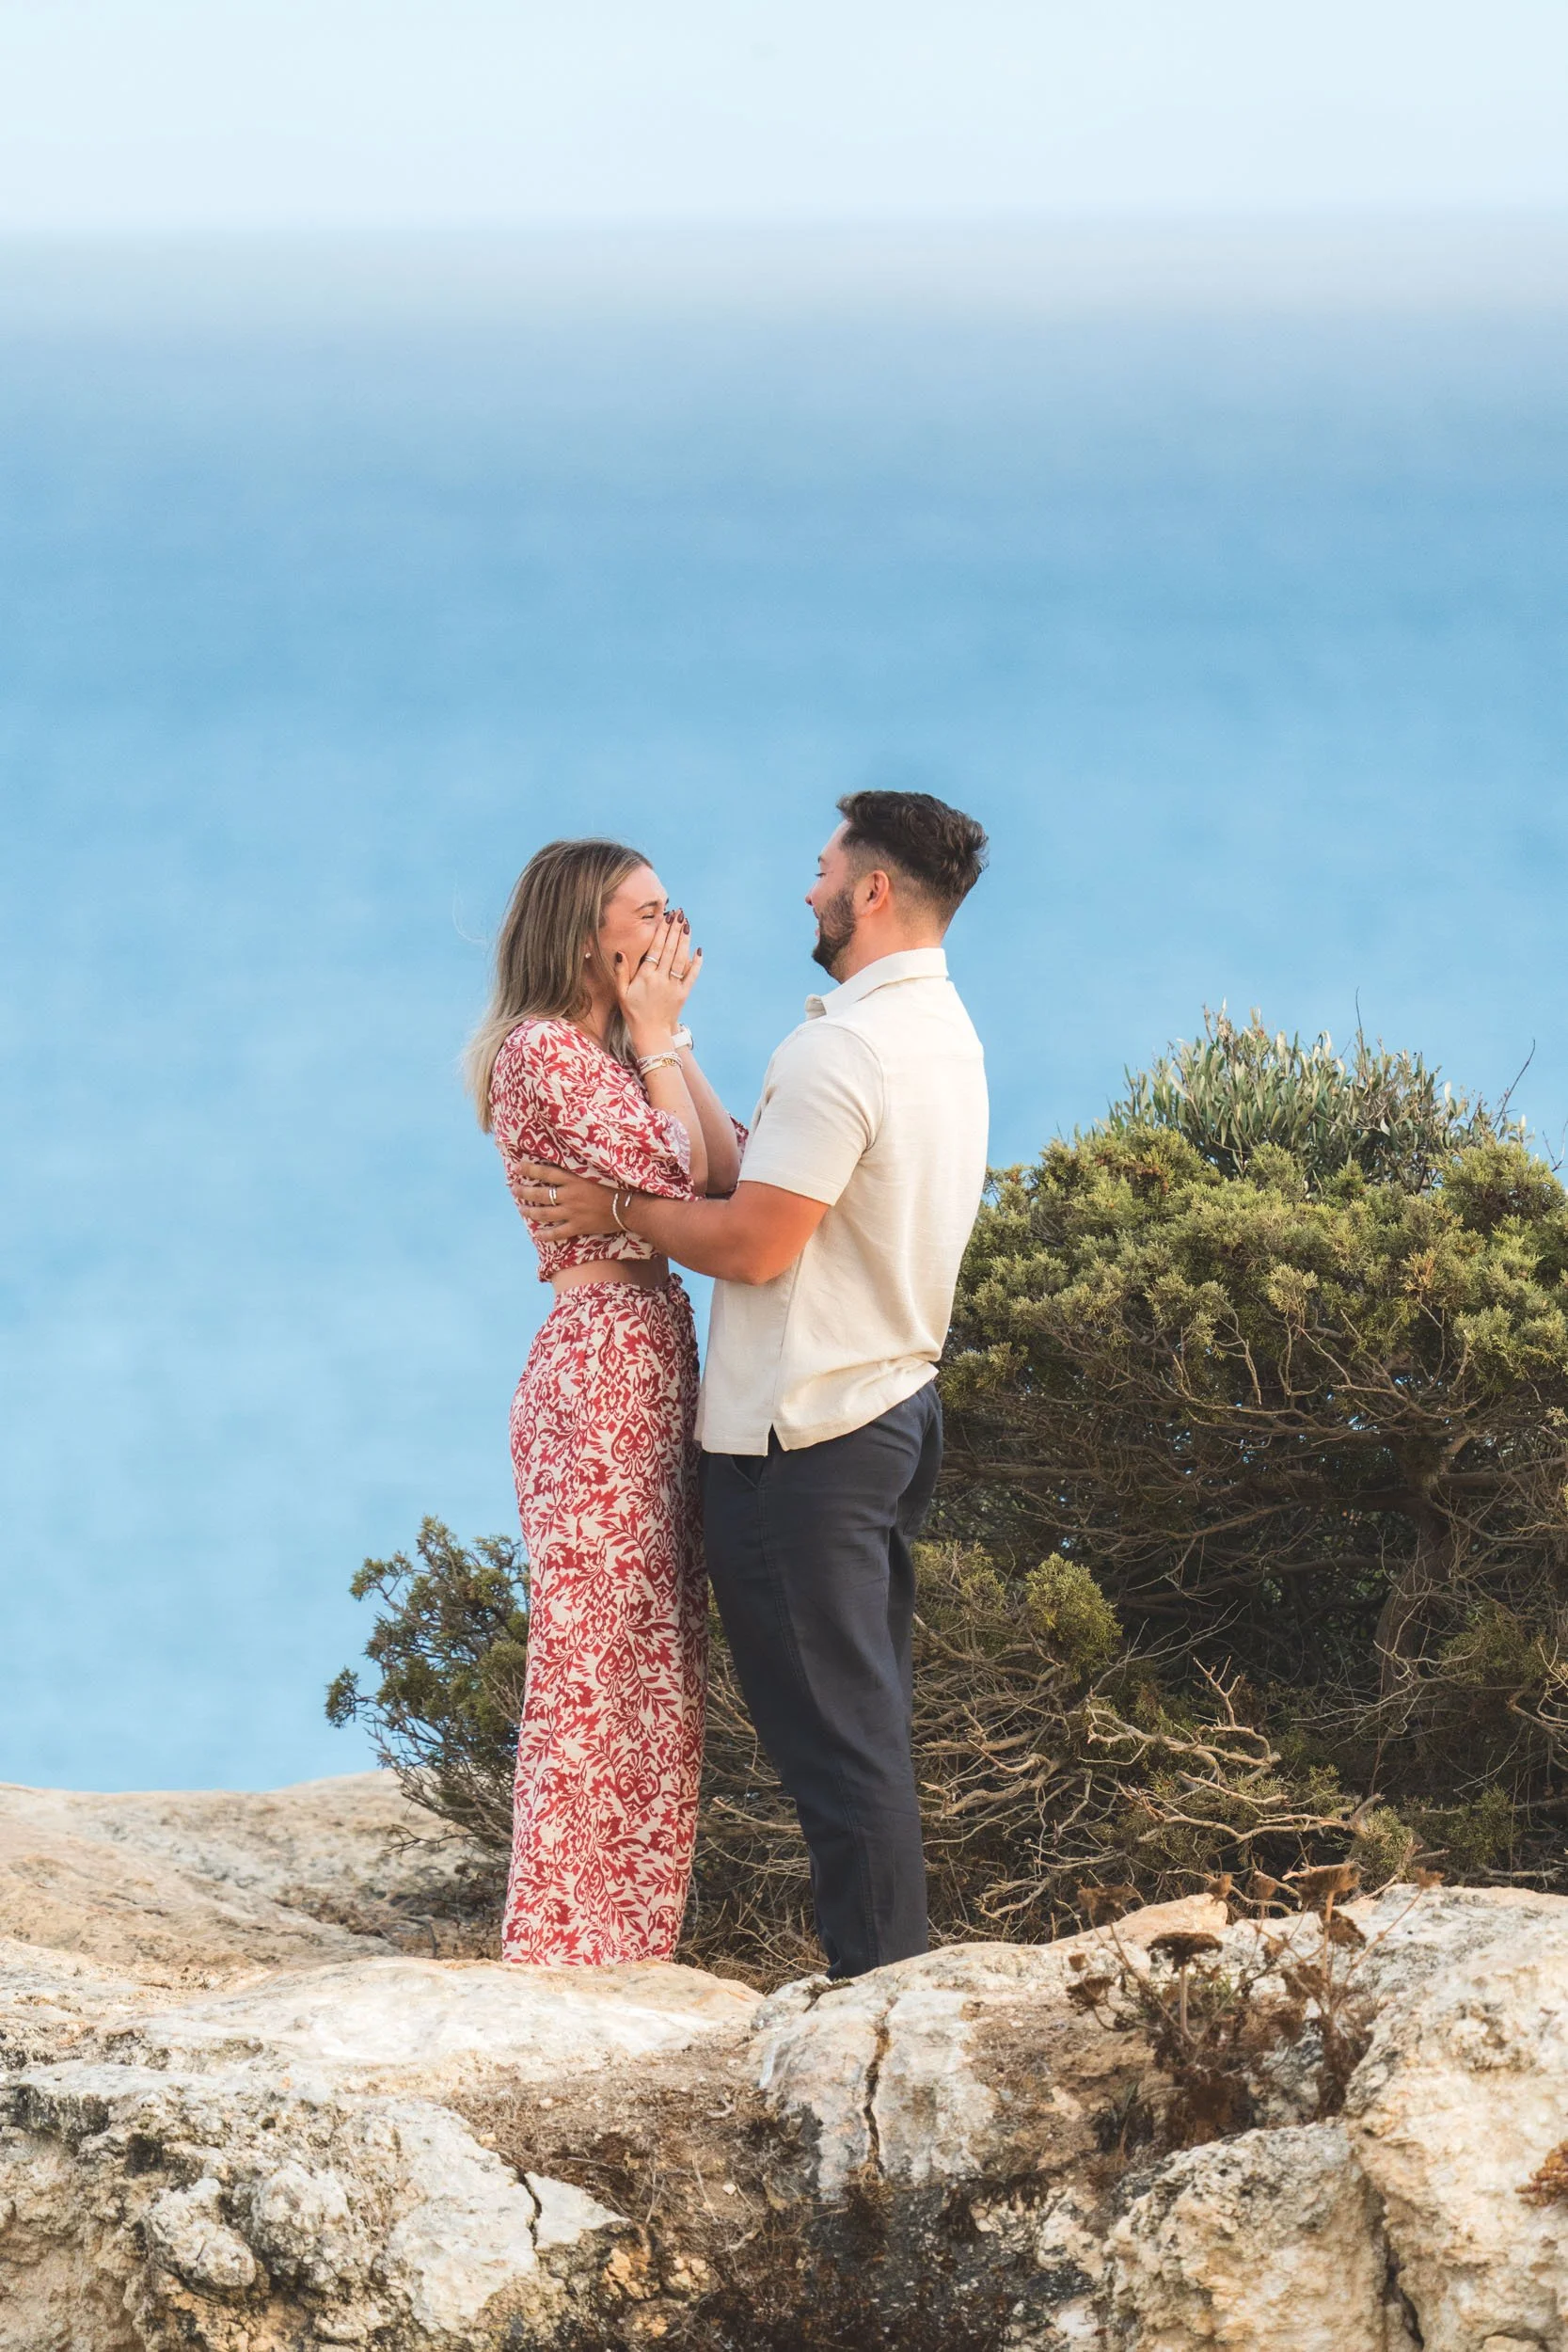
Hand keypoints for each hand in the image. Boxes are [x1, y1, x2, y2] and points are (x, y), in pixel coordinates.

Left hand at [515, 1160, 623, 1241]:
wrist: (628, 1207)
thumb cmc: (616, 1185)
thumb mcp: (596, 1171)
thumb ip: (579, 1169)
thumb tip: (565, 1163)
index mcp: (573, 1180)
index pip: (545, 1172)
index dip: (529, 1169)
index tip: (516, 1167)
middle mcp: (569, 1196)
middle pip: (540, 1194)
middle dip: (524, 1191)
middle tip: (514, 1189)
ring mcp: (572, 1213)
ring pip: (544, 1214)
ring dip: (530, 1212)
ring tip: (521, 1209)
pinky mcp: (578, 1227)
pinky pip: (557, 1233)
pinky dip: (545, 1235)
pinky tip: (537, 1234)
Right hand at [613, 909, 701, 1053]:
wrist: (651, 1033)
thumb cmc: (634, 1012)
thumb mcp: (621, 993)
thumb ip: (621, 972)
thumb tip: (620, 952)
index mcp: (645, 977)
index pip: (655, 949)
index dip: (662, 932)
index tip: (666, 918)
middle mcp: (660, 979)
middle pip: (669, 950)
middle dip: (675, 930)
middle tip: (680, 914)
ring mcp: (673, 987)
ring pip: (680, 960)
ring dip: (685, 941)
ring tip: (687, 925)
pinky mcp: (683, 994)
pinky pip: (691, 976)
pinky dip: (696, 963)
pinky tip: (698, 950)